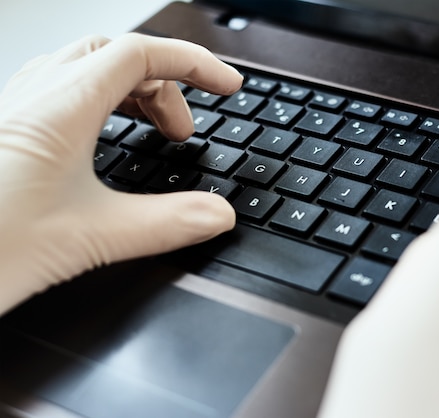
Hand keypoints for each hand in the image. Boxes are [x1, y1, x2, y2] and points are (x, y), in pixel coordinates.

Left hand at [0, 34, 242, 314]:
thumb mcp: (88, 237)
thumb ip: (165, 224)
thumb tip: (215, 215)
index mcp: (62, 106)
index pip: (144, 55)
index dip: (196, 64)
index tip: (226, 85)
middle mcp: (36, 95)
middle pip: (118, 57)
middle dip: (166, 86)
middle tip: (185, 133)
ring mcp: (17, 108)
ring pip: (89, 70)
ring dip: (134, 93)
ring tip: (154, 132)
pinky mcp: (7, 129)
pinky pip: (65, 91)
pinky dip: (103, 104)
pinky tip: (106, 141)